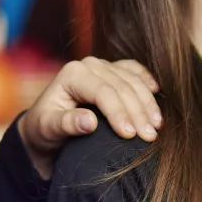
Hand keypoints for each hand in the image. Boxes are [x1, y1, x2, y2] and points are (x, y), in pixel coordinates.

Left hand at [19, 58, 161, 178]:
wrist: (45, 125)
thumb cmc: (44, 129)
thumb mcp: (47, 129)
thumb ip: (66, 124)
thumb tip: (91, 122)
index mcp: (73, 73)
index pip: (103, 92)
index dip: (119, 112)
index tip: (130, 135)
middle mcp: (89, 64)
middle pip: (122, 86)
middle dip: (138, 112)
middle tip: (150, 137)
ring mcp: (103, 65)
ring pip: (133, 81)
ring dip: (147, 103)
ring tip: (156, 126)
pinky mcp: (113, 70)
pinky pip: (135, 71)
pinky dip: (147, 82)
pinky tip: (157, 93)